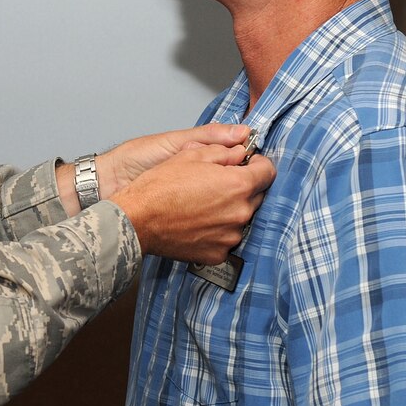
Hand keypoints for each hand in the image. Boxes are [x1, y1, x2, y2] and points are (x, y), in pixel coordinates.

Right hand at [110, 143, 274, 263]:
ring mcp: (231, 236)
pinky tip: (197, 222)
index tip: (247, 163)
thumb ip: (223, 151)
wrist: (138, 220)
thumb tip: (240, 152)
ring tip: (203, 205)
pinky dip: (217, 230)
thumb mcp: (191, 155)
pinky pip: (226, 238)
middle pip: (256, 196)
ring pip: (241, 218)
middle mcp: (241, 213)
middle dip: (242, 187)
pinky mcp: (218, 254)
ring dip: (230, 210)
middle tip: (217, 183)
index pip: (268, 171)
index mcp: (238, 185)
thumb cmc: (160, 186)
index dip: (257, 163)